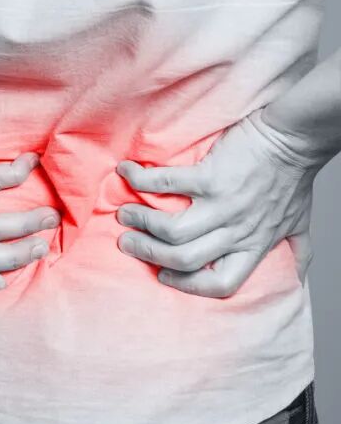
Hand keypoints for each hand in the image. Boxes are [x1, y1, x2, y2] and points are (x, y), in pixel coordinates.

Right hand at [114, 107, 323, 297]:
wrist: (294, 138)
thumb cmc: (294, 178)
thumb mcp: (299, 222)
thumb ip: (296, 250)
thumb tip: (296, 277)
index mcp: (254, 246)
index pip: (221, 283)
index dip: (188, 285)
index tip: (164, 274)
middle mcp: (236, 231)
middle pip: (183, 258)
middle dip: (148, 253)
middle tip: (126, 242)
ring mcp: (222, 205)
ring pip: (171, 230)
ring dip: (141, 221)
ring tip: (125, 213)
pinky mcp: (211, 176)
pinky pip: (165, 184)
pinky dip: (139, 179)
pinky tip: (127, 172)